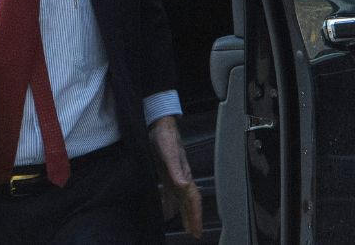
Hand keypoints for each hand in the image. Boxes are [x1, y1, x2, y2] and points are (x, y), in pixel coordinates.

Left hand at [149, 115, 202, 238]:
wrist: (158, 121)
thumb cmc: (165, 134)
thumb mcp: (168, 152)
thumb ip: (176, 169)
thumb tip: (183, 185)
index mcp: (184, 174)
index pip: (192, 199)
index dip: (195, 215)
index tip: (196, 230)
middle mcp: (181, 176)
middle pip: (189, 201)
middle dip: (192, 218)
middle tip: (194, 233)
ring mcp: (174, 174)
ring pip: (181, 198)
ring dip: (184, 212)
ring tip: (185, 225)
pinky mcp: (165, 171)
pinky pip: (170, 191)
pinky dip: (170, 202)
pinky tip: (166, 208)